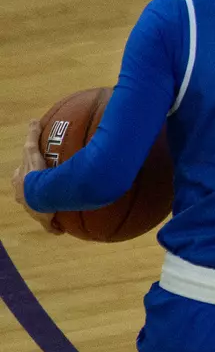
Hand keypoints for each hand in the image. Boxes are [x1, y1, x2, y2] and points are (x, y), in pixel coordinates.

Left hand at [11, 120, 60, 234]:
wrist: (38, 195)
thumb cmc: (34, 174)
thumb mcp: (32, 152)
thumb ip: (32, 135)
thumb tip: (33, 119)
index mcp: (20, 182)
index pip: (19, 176)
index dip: (25, 174)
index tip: (32, 173)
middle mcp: (24, 196)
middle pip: (26, 194)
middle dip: (33, 194)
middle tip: (45, 191)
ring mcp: (33, 209)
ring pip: (37, 210)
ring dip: (44, 211)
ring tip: (55, 211)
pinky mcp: (43, 220)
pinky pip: (49, 226)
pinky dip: (53, 229)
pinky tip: (58, 231)